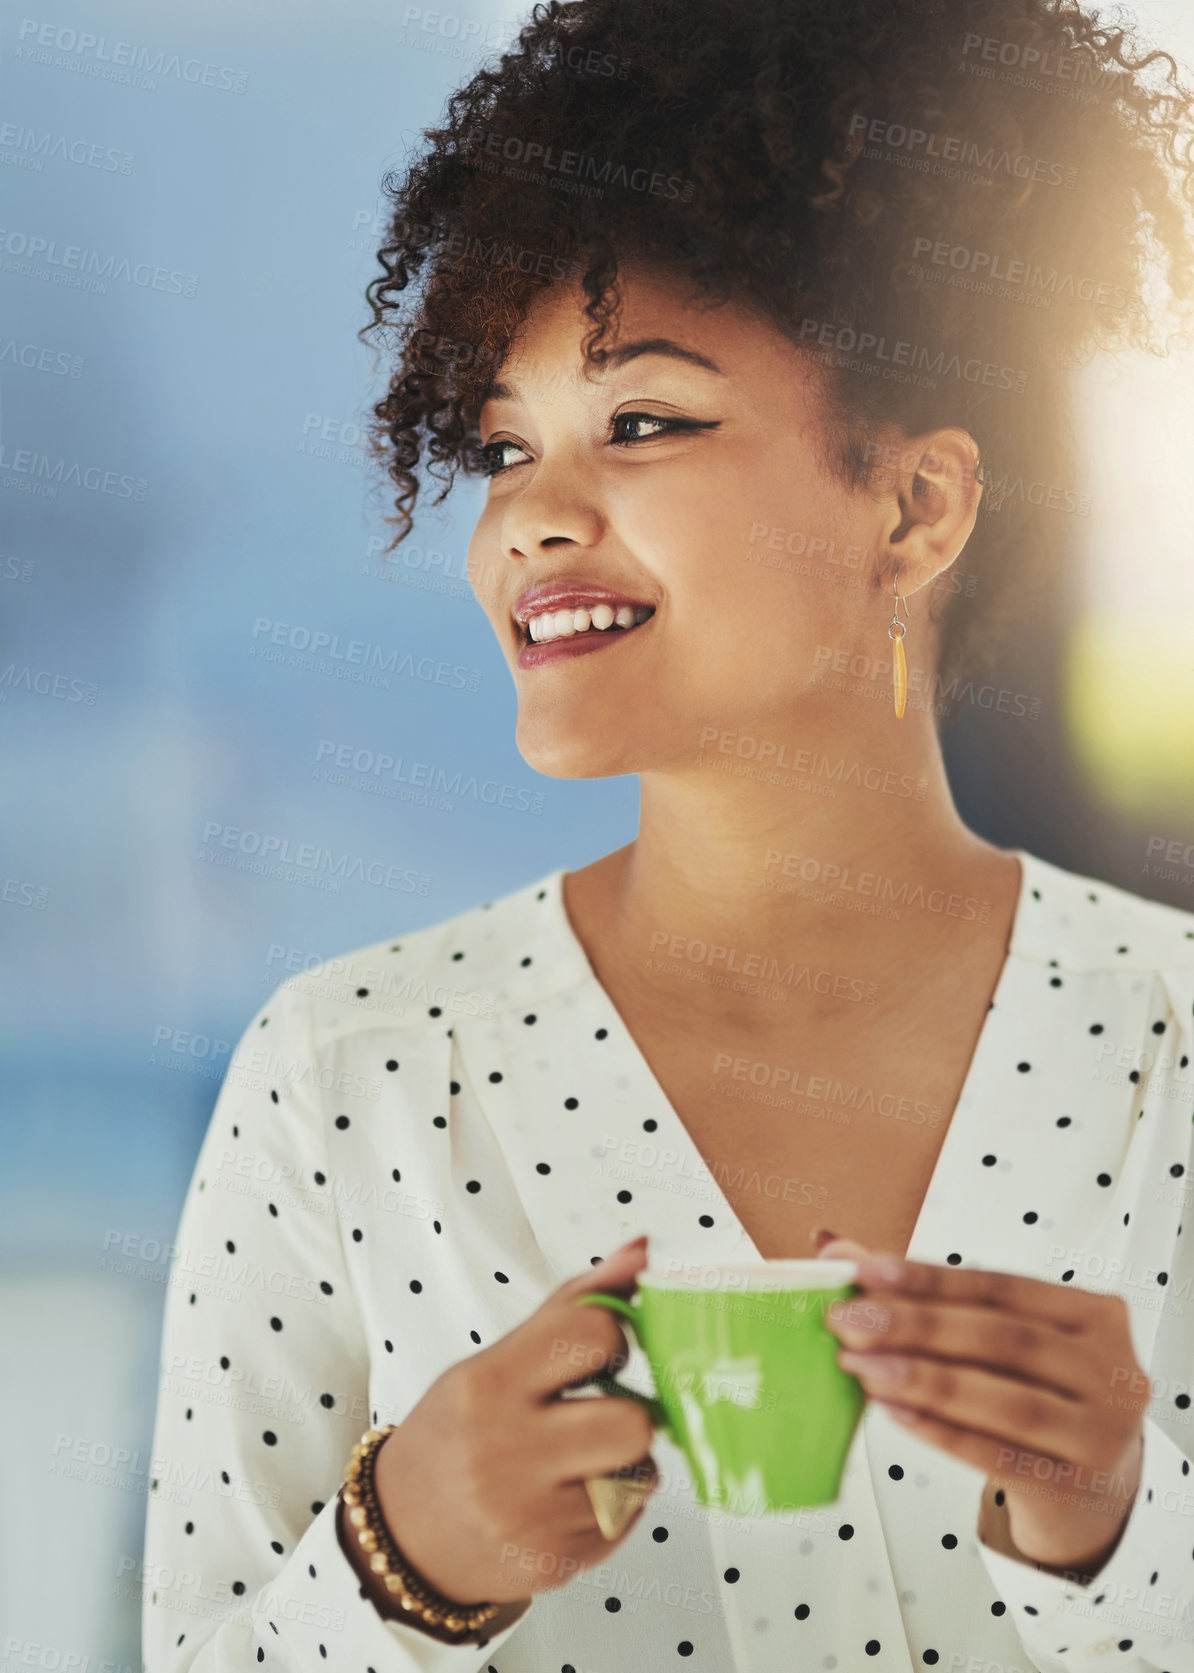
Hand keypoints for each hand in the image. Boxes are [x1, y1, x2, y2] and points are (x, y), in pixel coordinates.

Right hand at [364, 1236, 658, 1606]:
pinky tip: (569, 1497)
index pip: (595, 1334)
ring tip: (585, 1458)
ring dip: (625, 1463)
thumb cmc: (457, 1432)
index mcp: (489, 1385)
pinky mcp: (553, 1564)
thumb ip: (574, 1305)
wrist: (404, 1534)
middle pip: (633, 1422)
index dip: (615, 1338)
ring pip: (640, 1474)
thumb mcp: (497, 1359)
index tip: (602, 1352)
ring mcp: (529, 1517)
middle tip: (599, 1412)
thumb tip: (642, 1250)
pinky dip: (612, 1506)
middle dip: (629, 1414)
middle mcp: (505, 1452)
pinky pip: (627, 1520)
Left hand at [815, 1232, 1147, 1578]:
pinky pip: (996, 1454)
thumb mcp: (1004, 1339)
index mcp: (1096, 1315)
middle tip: (847, 1319)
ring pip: (1004, 1398)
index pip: (1002, 1286)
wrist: (1096, 1492)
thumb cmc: (1041, 1394)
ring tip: (859, 1364)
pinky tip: (892, 1410)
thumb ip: (930, 1295)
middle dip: (916, 1325)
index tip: (862, 1270)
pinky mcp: (1074, 1487)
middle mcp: (1110, 1370)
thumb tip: (837, 1249)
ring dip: (922, 1378)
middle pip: (1002, 1339)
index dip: (929, 1278)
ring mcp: (1100, 1433)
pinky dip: (939, 1429)